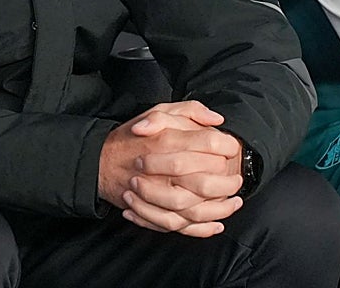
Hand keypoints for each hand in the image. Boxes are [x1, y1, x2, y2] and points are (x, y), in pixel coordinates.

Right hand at [99, 101, 244, 236]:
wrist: (102, 161)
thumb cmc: (135, 136)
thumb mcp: (160, 111)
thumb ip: (190, 110)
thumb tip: (217, 119)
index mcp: (166, 138)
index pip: (208, 142)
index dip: (226, 145)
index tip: (232, 148)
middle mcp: (161, 167)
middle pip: (205, 179)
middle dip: (228, 181)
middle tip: (237, 178)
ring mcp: (155, 193)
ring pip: (195, 208)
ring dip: (221, 208)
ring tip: (235, 202)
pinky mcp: (151, 211)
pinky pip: (180, 225)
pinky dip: (201, 229)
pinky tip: (217, 224)